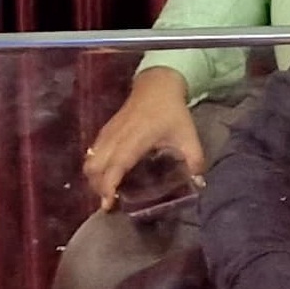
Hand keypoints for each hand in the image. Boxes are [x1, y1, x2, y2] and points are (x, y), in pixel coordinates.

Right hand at [84, 68, 206, 208]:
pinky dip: (94, 167)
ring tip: (106, 193)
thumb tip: (199, 184)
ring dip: (93, 179)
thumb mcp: (188, 135)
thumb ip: (194, 160)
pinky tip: (106, 176)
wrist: (156, 85)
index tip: (108, 203)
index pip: (115, 165)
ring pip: (90, 160)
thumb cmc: (171, 111)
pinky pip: (92, 152)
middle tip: (110, 203)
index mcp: (135, 139)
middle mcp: (116, 137)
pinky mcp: (105, 131)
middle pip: (94, 166)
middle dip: (97, 187)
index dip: (108, 185)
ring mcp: (108, 133)